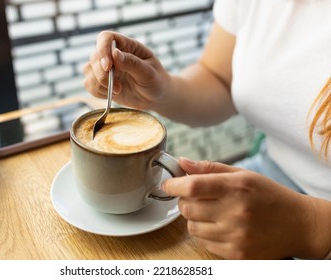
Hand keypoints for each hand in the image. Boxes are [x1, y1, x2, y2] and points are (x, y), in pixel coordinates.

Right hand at [83, 31, 170, 109]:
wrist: (155, 97)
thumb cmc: (156, 81)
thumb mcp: (149, 73)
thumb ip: (132, 63)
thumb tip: (114, 53)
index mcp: (127, 46)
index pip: (106, 38)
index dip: (102, 50)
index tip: (108, 67)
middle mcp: (113, 55)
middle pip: (94, 57)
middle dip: (102, 75)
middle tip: (118, 88)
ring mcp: (106, 68)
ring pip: (88, 70)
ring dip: (99, 84)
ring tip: (117, 91)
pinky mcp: (102, 82)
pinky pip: (89, 84)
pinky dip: (97, 91)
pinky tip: (112, 95)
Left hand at [162, 158, 312, 258]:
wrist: (298, 224)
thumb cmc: (269, 195)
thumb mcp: (243, 174)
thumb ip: (210, 168)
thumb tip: (182, 162)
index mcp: (236, 187)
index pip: (193, 186)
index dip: (174, 185)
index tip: (168, 185)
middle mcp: (235, 212)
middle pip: (187, 208)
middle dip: (184, 201)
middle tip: (194, 198)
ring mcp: (236, 236)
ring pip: (192, 227)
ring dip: (194, 218)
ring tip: (211, 213)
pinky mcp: (236, 254)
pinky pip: (204, 244)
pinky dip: (205, 234)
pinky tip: (220, 227)